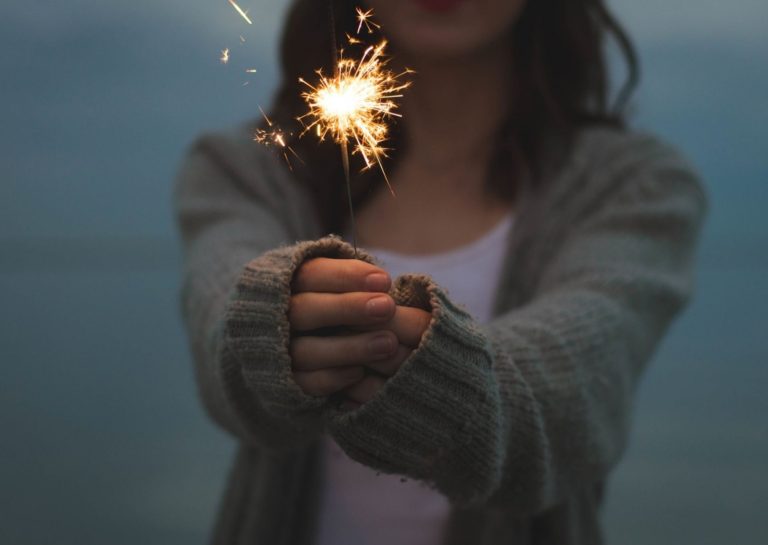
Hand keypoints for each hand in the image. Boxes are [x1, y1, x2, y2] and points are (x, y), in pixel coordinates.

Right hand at [289, 257, 396, 395]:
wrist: (305, 360)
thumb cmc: (340, 314)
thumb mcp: (341, 291)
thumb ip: (355, 284)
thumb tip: (382, 282)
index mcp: (286, 285)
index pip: (310, 275)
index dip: (345, 276)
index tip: (384, 281)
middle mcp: (277, 318)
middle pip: (302, 310)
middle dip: (347, 308)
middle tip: (387, 307)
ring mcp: (278, 353)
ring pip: (304, 350)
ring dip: (348, 347)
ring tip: (389, 343)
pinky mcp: (285, 385)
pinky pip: (304, 384)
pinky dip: (332, 378)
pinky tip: (360, 372)